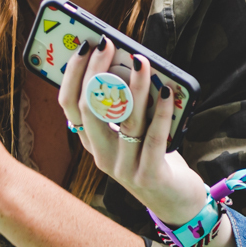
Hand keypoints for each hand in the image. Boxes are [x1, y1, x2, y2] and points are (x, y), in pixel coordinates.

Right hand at [57, 38, 205, 225]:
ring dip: (134, 87)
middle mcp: (102, 156)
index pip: (70, 107)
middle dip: (97, 73)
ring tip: (142, 61)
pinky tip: (166, 92)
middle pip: (91, 110)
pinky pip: (154, 138)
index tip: (86, 46)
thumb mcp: (133, 132)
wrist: (175, 202)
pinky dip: (160, 113)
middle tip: (108, 44)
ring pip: (124, 121)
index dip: (74, 76)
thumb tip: (129, 63)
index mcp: (92, 143)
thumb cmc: (154, 157)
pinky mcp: (148, 175)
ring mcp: (123, 167)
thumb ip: (127, 107)